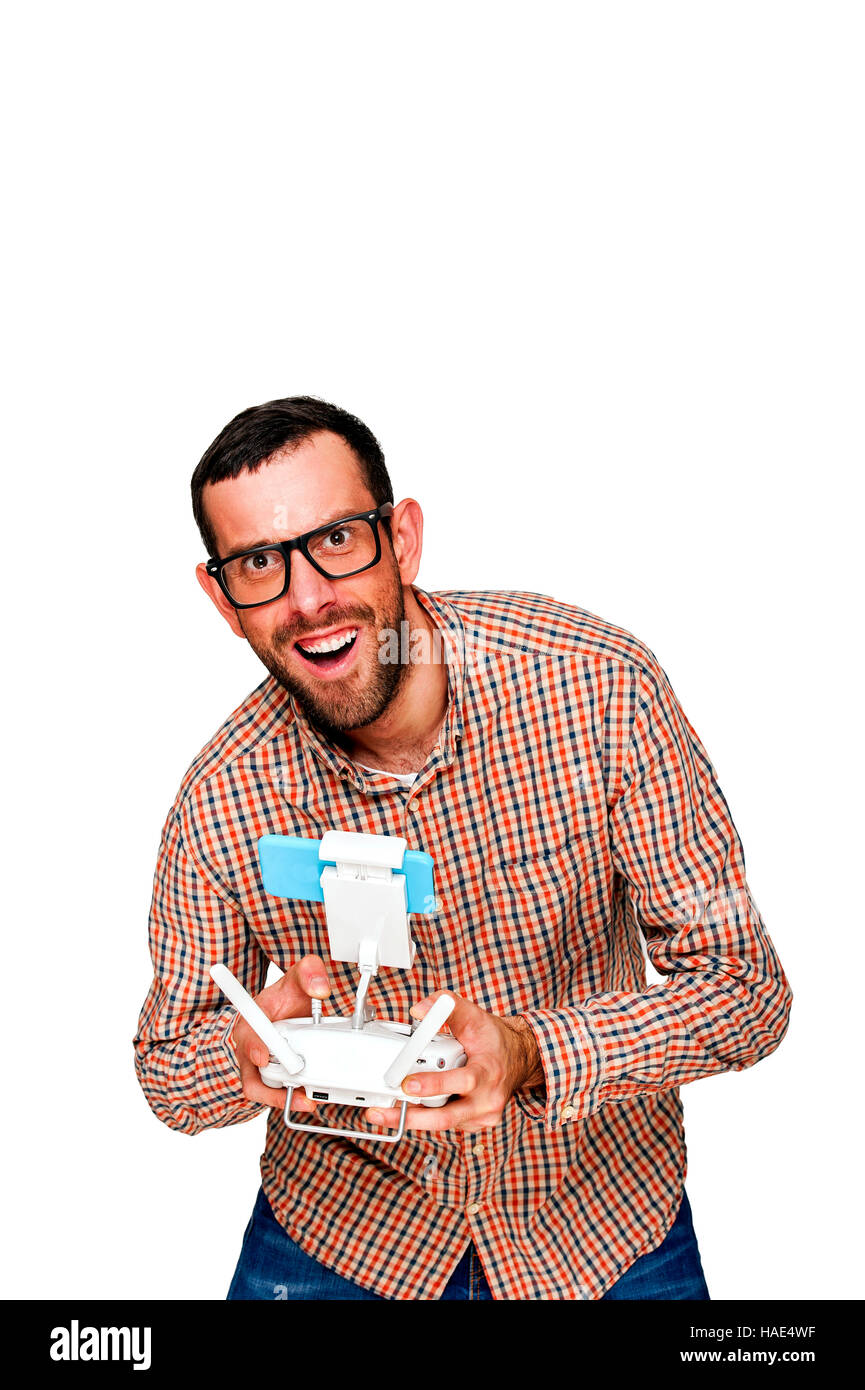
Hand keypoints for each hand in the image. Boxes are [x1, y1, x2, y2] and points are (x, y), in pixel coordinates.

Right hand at [230, 955, 331, 1114]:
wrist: (290, 1009)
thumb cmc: (287, 997)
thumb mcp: (298, 977)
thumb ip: (309, 973)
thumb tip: (321, 989)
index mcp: (252, 1020)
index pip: (246, 1035)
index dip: (253, 1046)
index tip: (262, 1056)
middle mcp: (250, 1046)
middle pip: (251, 1072)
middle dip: (270, 1087)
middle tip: (297, 1087)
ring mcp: (259, 1065)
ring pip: (261, 1089)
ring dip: (280, 1098)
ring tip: (306, 1101)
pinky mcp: (271, 1077)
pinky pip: (274, 1094)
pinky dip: (288, 1099)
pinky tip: (307, 1099)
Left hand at [366, 992, 544, 1133]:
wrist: (516, 1058)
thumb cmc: (493, 1040)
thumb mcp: (473, 1015)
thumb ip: (445, 1005)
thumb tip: (418, 1010)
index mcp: (488, 1072)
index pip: (462, 1081)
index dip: (434, 1084)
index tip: (409, 1083)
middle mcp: (487, 1099)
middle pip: (447, 1117)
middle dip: (411, 1117)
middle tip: (383, 1111)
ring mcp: (481, 1116)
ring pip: (442, 1123)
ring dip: (411, 1119)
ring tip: (383, 1113)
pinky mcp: (473, 1124)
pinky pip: (445, 1123)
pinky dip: (425, 1116)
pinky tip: (409, 1108)